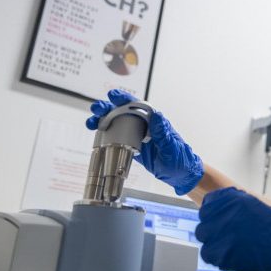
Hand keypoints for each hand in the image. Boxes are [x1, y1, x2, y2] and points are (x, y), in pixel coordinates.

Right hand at [86, 89, 203, 194]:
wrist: (179, 174)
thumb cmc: (179, 159)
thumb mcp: (171, 147)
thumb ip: (163, 133)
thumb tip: (157, 115)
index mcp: (154, 121)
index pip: (138, 106)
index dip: (125, 99)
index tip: (114, 96)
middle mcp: (143, 125)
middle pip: (122, 112)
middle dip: (108, 108)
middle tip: (97, 109)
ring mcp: (136, 135)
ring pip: (116, 123)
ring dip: (102, 120)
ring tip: (91, 122)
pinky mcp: (130, 146)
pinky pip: (115, 137)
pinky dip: (104, 135)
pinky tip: (96, 134)